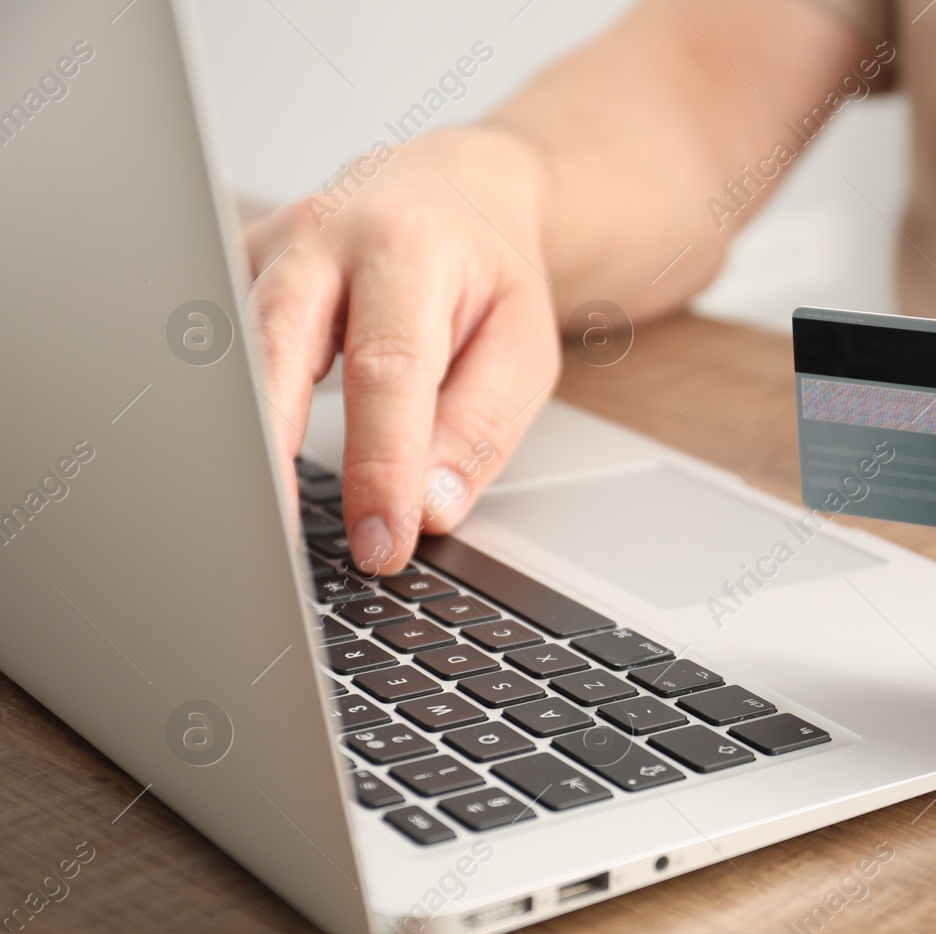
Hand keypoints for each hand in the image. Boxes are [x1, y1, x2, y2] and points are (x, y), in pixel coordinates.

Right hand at [244, 125, 559, 574]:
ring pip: (228, 354)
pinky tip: (230, 477)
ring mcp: (265, 252)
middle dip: (272, 456)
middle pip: (274, 349)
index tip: (382, 542)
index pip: (387, 369)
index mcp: (407, 247)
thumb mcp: (522, 348)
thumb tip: (428, 508)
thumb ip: (480, 429)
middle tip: (277, 545)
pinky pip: (217, 352)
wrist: (455, 190)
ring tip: (246, 526)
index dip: (381, 465)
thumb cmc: (489, 274)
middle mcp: (321, 237)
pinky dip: (223, 417)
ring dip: (236, 443)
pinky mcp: (233, 276)